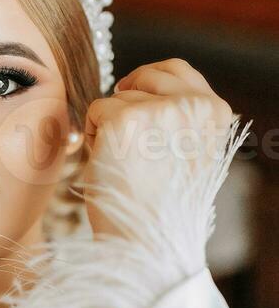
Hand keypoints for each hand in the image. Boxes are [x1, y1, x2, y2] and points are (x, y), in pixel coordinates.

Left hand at [81, 58, 232, 239]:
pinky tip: (108, 162)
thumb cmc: (160, 203)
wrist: (145, 239)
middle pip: (143, 76)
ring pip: (117, 97)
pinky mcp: (124, 119)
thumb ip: (178, 117)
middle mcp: (192, 104)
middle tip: (125, 142)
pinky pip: (95, 109)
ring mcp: (159, 110)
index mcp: (214, 111)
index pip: (176, 68)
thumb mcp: (188, 150)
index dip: (147, 80)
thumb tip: (144, 84)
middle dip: (125, 102)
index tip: (134, 96)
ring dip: (110, 126)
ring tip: (125, 164)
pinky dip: (92, 135)